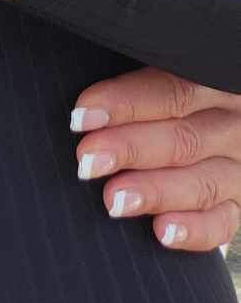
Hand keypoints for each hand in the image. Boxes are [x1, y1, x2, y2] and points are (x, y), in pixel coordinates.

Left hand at [71, 69, 240, 253]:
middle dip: (130, 150)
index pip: (172, 90)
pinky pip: (223, 223)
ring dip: (155, 191)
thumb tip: (78, 97)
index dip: (125, 102)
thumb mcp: (154, 70)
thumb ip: (131, 75)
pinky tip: (161, 232)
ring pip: (202, 182)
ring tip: (113, 200)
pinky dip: (194, 230)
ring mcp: (238, 167)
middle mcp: (231, 124)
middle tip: (87, 161)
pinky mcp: (238, 204)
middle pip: (183, 138)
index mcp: (212, 81)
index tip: (80, 116)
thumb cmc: (157, 96)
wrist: (201, 121)